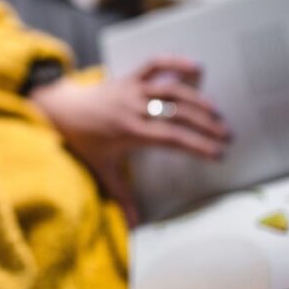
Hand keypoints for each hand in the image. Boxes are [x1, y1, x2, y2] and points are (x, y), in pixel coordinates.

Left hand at [28, 56, 229, 225]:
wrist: (61, 110)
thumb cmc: (83, 140)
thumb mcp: (102, 169)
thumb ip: (121, 196)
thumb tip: (134, 226)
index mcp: (130, 132)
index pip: (172, 138)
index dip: (197, 145)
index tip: (218, 153)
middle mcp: (134, 108)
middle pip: (178, 113)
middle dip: (206, 125)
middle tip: (227, 135)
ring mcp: (133, 90)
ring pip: (171, 90)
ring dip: (197, 99)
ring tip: (218, 112)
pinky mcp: (130, 77)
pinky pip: (154, 64)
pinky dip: (174, 62)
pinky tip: (195, 66)